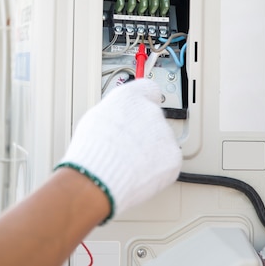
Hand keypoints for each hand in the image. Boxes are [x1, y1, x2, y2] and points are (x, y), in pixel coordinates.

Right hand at [56, 79, 181, 220]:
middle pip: (154, 119)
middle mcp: (151, 111)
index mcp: (131, 98)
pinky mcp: (173, 158)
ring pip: (161, 142)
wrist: (99, 177)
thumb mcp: (95, 118)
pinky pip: (167, 162)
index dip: (145, 100)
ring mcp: (165, 134)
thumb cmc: (92, 150)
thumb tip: (118, 118)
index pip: (148, 89)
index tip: (145, 104)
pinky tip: (140, 172)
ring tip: (129, 163)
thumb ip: (115, 113)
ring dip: (150, 151)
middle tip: (129, 146)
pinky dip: (158, 168)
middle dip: (145, 131)